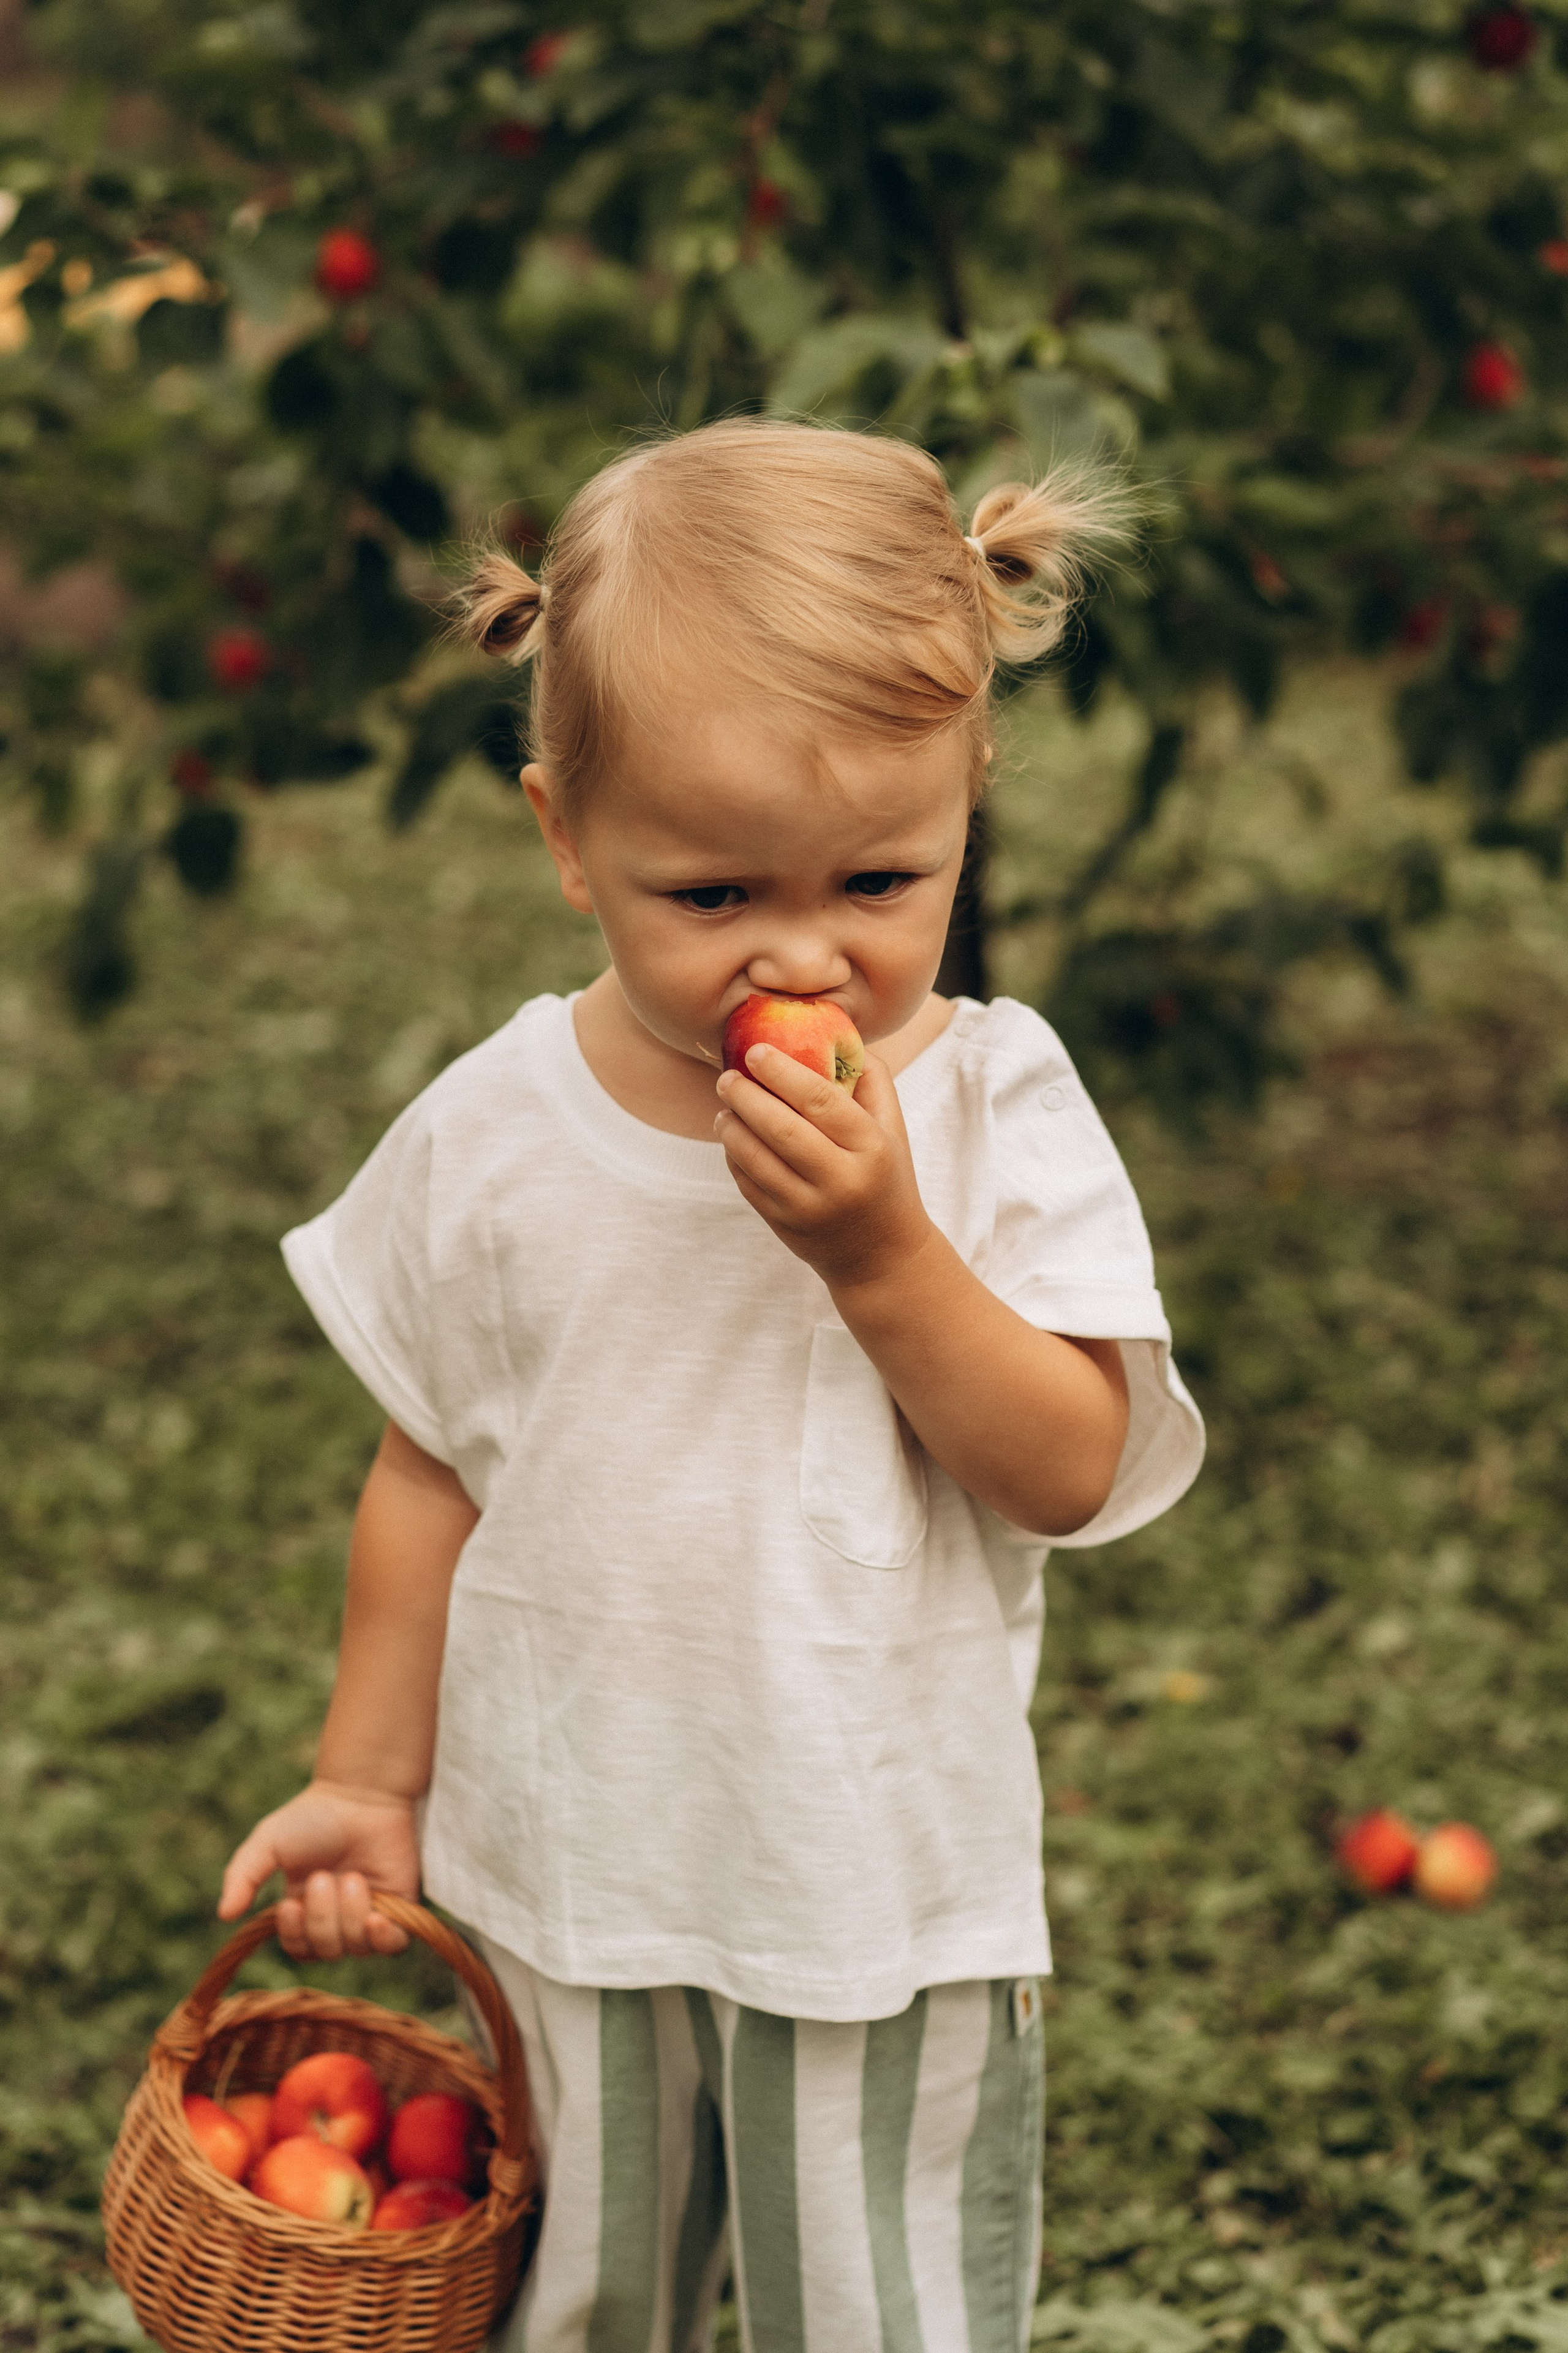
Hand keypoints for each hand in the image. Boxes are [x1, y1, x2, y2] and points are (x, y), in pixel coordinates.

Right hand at [217, 1779, 421, 1958]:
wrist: (362, 1793)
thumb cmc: (313, 1816)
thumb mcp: (267, 1843)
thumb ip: (243, 1876)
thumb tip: (224, 1915)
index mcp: (305, 1909)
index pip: (298, 1947)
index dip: (294, 1935)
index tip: (290, 1904)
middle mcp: (338, 1917)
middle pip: (326, 1950)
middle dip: (322, 1918)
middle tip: (325, 1877)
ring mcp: (370, 1914)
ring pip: (356, 1948)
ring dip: (350, 1915)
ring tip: (352, 1878)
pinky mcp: (401, 1908)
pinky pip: (393, 1945)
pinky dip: (383, 1938)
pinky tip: (376, 1917)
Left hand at [714, 1045, 932, 1291]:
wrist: (883, 1255)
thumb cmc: (886, 1177)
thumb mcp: (892, 1130)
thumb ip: (872, 1081)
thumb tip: (837, 1034)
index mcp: (871, 1148)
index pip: (821, 1101)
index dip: (783, 1072)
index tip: (755, 1051)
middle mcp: (841, 1179)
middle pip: (781, 1129)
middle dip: (746, 1097)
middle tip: (727, 1077)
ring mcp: (809, 1207)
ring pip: (756, 1159)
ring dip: (731, 1128)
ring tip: (723, 1108)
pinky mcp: (785, 1226)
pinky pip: (748, 1184)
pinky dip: (734, 1157)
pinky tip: (733, 1139)